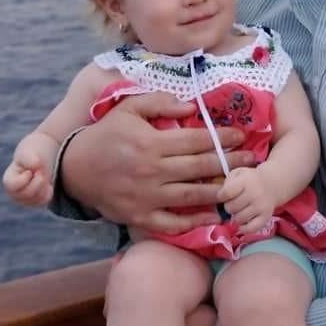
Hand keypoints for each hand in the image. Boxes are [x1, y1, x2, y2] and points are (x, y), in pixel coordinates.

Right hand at [3, 156, 52, 207]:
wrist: (38, 161)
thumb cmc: (30, 156)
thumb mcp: (28, 153)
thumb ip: (29, 158)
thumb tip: (36, 165)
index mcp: (9, 180)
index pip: (13, 185)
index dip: (25, 178)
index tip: (30, 171)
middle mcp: (13, 193)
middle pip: (27, 194)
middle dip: (38, 181)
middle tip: (40, 172)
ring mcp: (24, 200)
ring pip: (37, 199)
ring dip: (44, 186)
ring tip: (42, 176)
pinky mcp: (34, 203)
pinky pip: (44, 201)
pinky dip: (49, 192)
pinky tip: (47, 184)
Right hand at [61, 92, 255, 232]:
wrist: (74, 168)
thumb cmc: (107, 134)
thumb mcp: (129, 108)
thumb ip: (160, 102)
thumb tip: (192, 107)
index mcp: (150, 142)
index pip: (195, 140)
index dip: (221, 138)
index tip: (241, 136)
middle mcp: (152, 170)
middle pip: (199, 167)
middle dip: (229, 162)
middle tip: (252, 160)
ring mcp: (146, 197)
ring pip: (191, 195)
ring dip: (219, 191)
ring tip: (241, 186)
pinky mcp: (139, 217)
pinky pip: (171, 222)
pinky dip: (193, 221)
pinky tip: (213, 215)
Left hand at [218, 164, 277, 233]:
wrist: (271, 184)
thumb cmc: (249, 180)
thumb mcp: (237, 174)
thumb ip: (227, 182)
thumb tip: (221, 199)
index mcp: (246, 180)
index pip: (226, 193)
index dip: (221, 196)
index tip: (224, 195)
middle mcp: (255, 193)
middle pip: (231, 208)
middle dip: (229, 206)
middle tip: (234, 203)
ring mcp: (261, 206)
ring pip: (238, 219)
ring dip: (236, 217)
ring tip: (240, 210)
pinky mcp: (266, 217)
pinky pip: (250, 229)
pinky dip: (244, 228)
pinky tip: (243, 222)